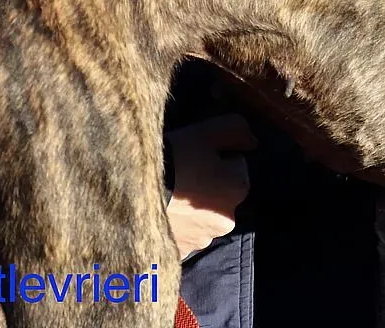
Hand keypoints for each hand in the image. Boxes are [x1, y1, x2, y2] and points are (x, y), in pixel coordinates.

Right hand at [164, 113, 255, 259]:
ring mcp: (201, 240)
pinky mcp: (178, 254)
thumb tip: (252, 143)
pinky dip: (176, 227)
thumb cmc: (175, 158)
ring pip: (201, 217)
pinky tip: (161, 215)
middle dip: (207, 186)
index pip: (235, 165)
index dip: (216, 157)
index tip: (196, 156)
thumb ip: (238, 131)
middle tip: (180, 176)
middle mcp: (226, 220)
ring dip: (191, 209)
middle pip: (220, 194)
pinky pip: (182, 236)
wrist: (132, 193)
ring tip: (167, 196)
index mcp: (238, 189)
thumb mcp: (209, 131)